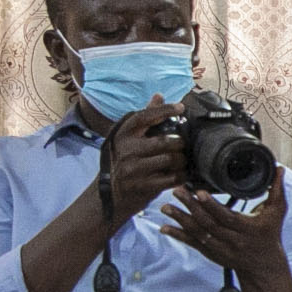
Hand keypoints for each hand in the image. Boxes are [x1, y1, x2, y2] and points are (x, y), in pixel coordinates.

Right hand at [98, 101, 188, 223]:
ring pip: (171, 159)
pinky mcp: (143, 186)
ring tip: (182, 160)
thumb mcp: (127, 139)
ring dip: (182, 160)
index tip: (181, 107)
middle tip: (183, 146)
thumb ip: (144, 118)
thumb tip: (159, 96)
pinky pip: (172, 178)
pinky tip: (182, 174)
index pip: (144, 117)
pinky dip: (181, 175)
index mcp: (122, 135)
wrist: (108, 196)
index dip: (164, 110)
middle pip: (165, 141)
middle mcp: (126, 150)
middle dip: (180, 143)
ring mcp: (134, 169)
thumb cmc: (122, 162)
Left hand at [161, 171, 291, 282]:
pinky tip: (165, 227)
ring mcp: (220, 249)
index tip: (199, 192)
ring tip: (166, 207)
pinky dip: (178, 235)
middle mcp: (232, 241)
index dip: (212, 206)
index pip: (227, 217)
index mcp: (248, 229)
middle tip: (177, 191)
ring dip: (180, 220)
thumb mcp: (276, 214)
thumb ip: (277, 191)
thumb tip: (279, 169)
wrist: (263, 267)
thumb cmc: (270, 235)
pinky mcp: (211, 253)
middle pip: (208, 224)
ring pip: (198, 234)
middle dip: (191, 207)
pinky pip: (193, 244)